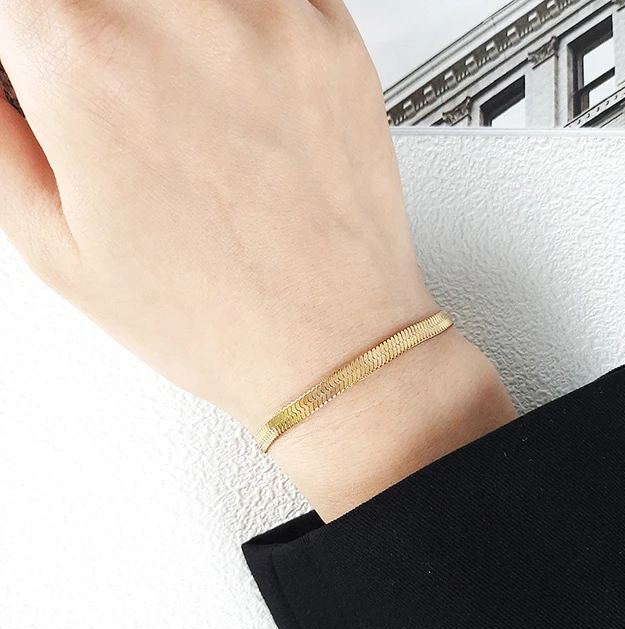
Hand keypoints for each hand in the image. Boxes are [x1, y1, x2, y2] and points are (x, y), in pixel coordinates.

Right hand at [0, 0, 516, 520]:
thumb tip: (5, 79)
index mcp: (90, 64)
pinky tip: (233, 92)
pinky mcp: (334, 38)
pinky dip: (237, 26)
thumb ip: (1, 138)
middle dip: (92, 34)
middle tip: (115, 96)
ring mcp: (273, 21)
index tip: (45, 64)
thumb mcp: (57, 248)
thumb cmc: (220, 318)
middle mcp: (186, 21)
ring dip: (167, 30)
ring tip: (180, 104)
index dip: (31, 41)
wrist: (335, 344)